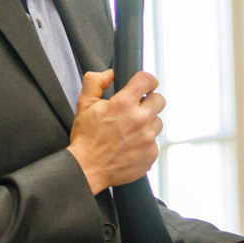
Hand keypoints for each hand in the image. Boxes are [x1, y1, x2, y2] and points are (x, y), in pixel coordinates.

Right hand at [67, 69, 164, 194]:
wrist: (87, 168)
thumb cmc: (86, 138)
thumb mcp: (84, 104)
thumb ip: (95, 82)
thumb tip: (110, 73)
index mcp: (123, 104)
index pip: (147, 80)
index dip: (147, 80)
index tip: (145, 85)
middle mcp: (139, 119)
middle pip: (160, 100)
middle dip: (150, 101)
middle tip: (137, 109)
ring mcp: (147, 138)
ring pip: (157, 122)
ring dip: (147, 124)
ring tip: (130, 131)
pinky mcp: (151, 153)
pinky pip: (154, 142)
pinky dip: (145, 143)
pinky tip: (131, 145)